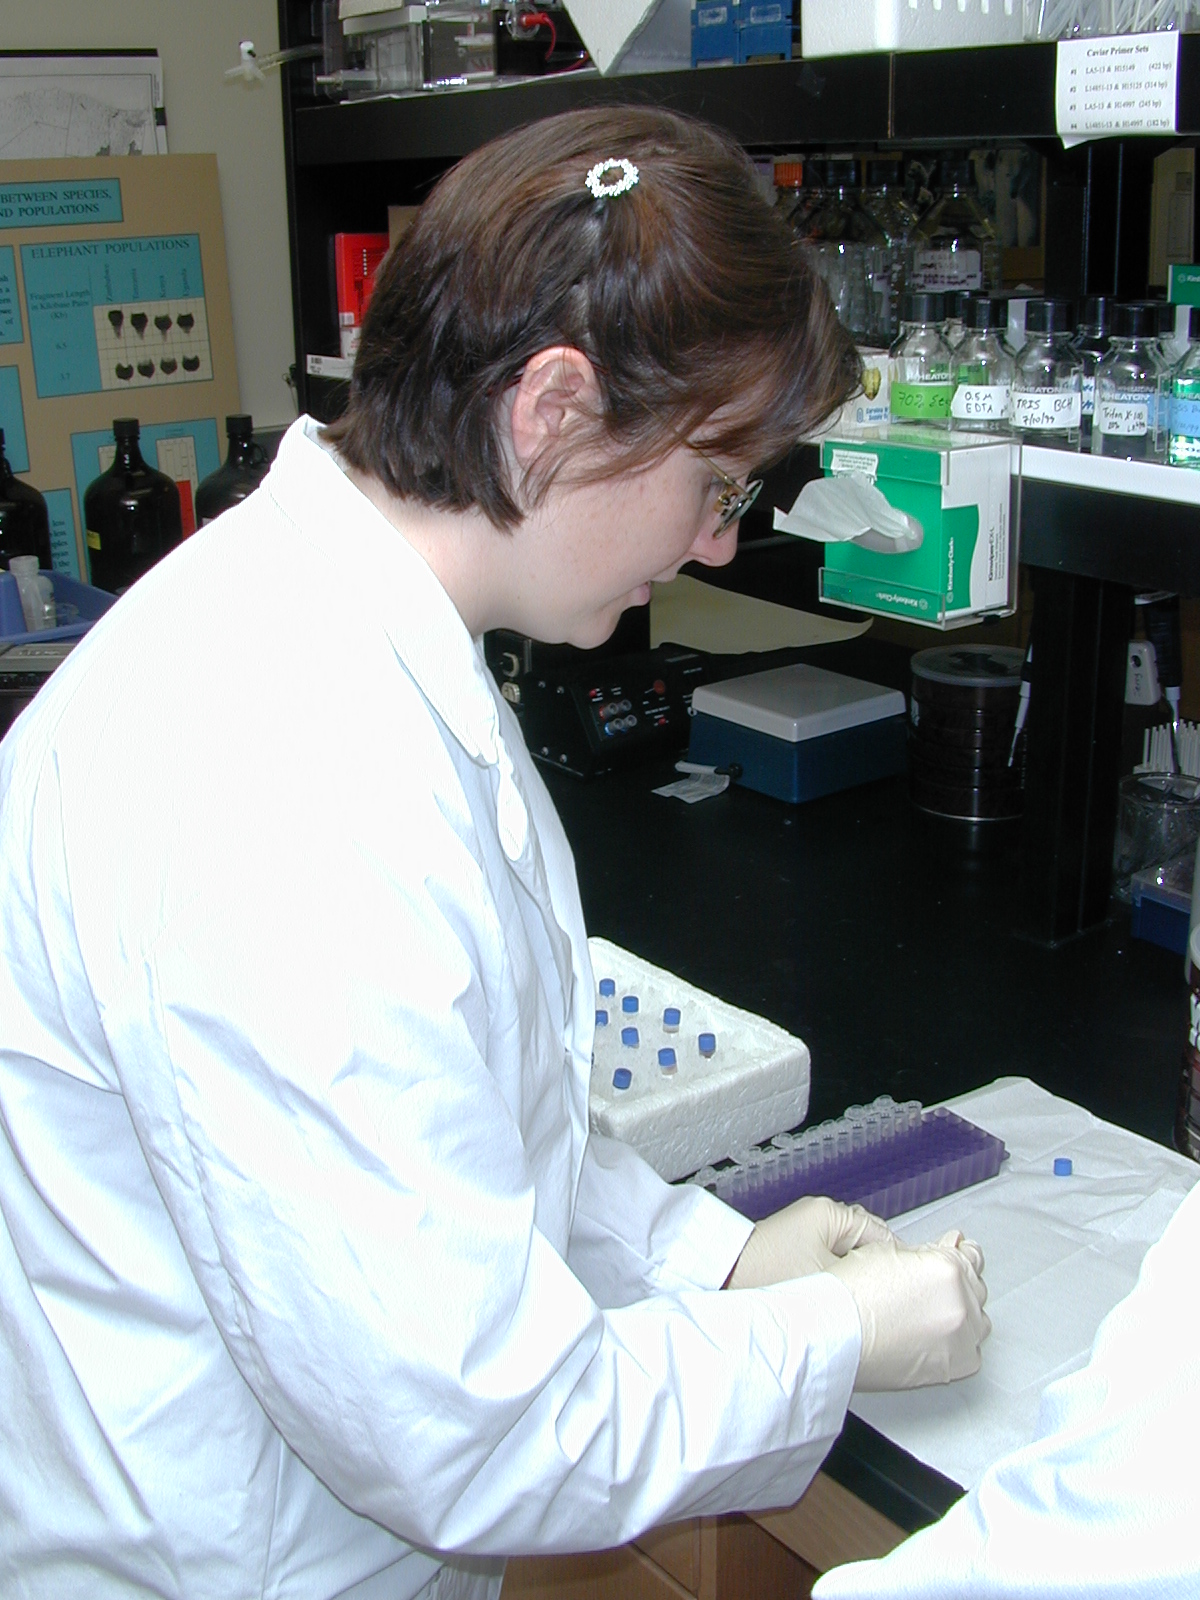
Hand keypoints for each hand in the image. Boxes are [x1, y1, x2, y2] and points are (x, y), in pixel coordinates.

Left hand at [726, 1196, 892, 1288]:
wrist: (722, 1285)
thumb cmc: (768, 1275)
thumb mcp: (831, 1276)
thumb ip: (868, 1272)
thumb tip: (893, 1276)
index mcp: (830, 1213)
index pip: (883, 1234)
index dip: (896, 1264)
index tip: (907, 1287)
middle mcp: (818, 1218)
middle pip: (867, 1246)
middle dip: (875, 1271)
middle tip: (882, 1299)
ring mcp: (806, 1234)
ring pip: (848, 1259)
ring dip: (854, 1278)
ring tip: (854, 1302)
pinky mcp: (793, 1253)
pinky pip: (828, 1266)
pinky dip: (835, 1281)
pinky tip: (833, 1302)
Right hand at [827, 1228, 990, 1390]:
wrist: (832, 1336)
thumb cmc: (848, 1296)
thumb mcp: (885, 1252)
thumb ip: (925, 1252)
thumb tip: (945, 1250)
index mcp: (946, 1269)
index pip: (972, 1256)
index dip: (961, 1252)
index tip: (957, 1253)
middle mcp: (960, 1304)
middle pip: (976, 1287)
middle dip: (958, 1282)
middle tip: (930, 1285)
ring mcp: (959, 1338)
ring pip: (978, 1320)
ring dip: (961, 1312)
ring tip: (929, 1312)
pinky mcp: (952, 1367)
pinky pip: (971, 1351)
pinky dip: (959, 1342)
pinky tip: (935, 1335)